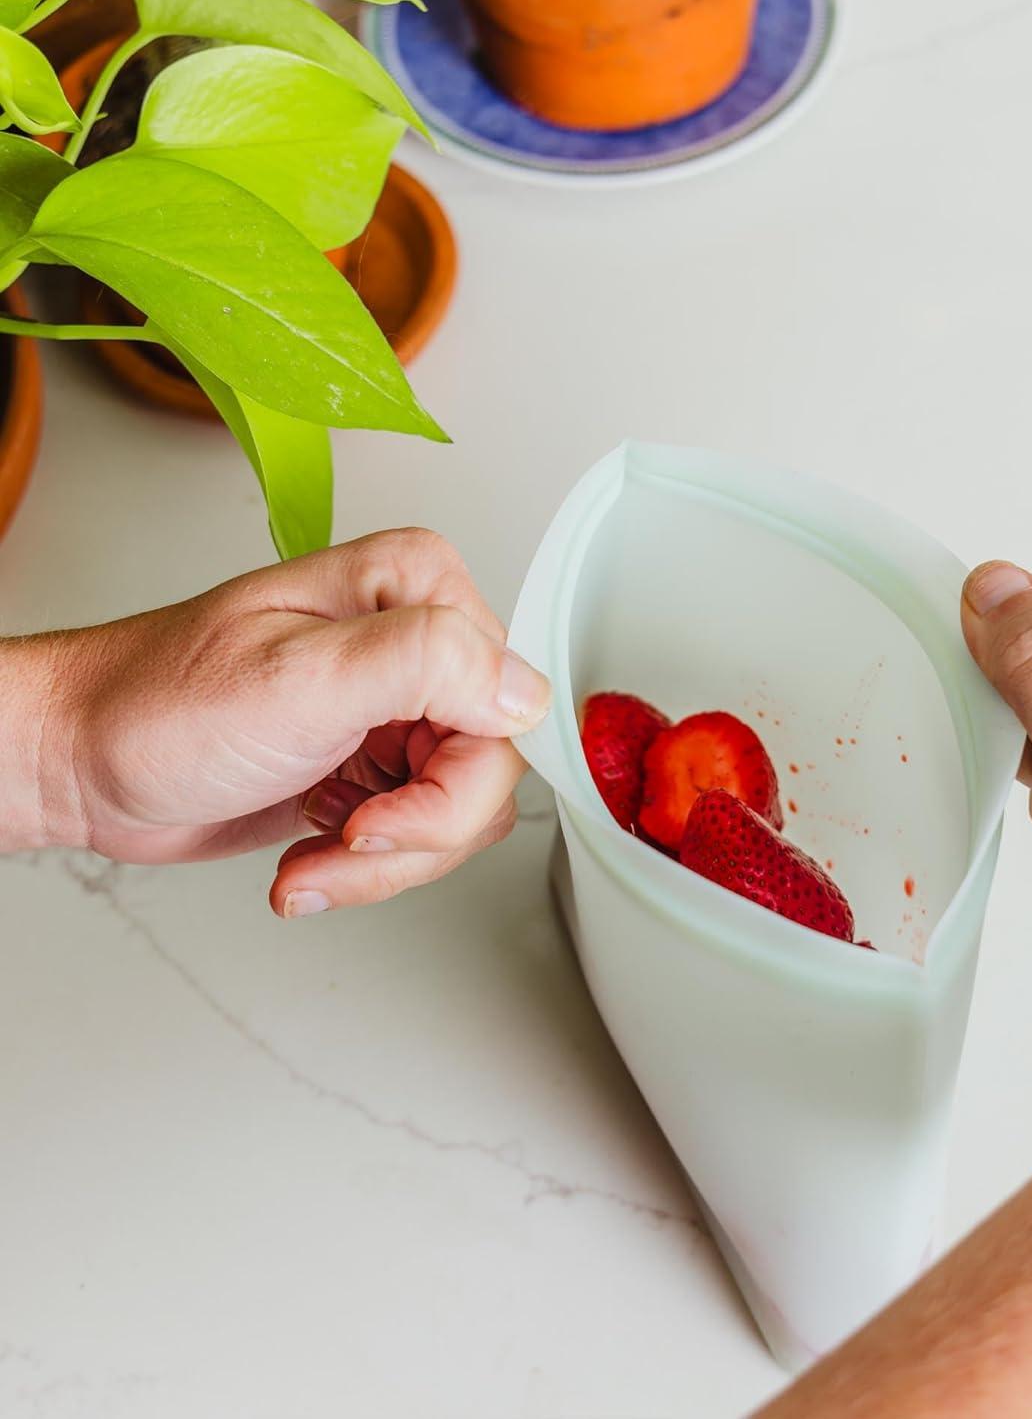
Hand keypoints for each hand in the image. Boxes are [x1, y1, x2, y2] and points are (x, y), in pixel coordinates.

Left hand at [7, 528, 549, 915]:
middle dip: (413, 835)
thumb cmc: (157, 704)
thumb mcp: (299, 677)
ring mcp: (402, 705)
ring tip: (312, 856)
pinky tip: (309, 853)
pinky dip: (366, 867)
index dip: (455, 784)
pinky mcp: (379, 760)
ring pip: (461, 814)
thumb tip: (523, 690)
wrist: (82, 761)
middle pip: (490, 771)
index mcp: (419, 592)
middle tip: (343, 843)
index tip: (378, 815)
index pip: (508, 707)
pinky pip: (423, 834)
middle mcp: (420, 643)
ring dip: (383, 861)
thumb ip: (427, 664)